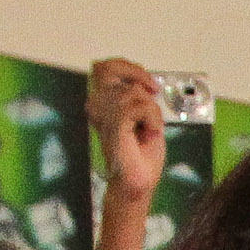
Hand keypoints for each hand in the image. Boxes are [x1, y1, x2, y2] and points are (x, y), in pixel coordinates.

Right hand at [85, 58, 167, 200]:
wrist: (138, 181)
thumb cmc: (140, 155)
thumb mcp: (144, 116)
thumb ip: (139, 97)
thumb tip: (145, 82)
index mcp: (102, 104)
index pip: (106, 68)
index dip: (128, 67)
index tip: (149, 83)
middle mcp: (97, 106)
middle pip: (117, 73)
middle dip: (142, 85)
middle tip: (152, 101)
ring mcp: (103, 115)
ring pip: (134, 92)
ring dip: (151, 110)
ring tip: (149, 129)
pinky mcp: (113, 124)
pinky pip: (139, 106)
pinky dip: (152, 118)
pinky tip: (149, 133)